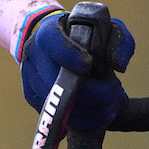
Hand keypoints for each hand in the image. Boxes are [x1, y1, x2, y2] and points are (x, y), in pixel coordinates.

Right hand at [20, 11, 135, 130]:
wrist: (62, 41)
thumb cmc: (86, 36)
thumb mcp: (108, 29)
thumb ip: (119, 42)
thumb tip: (118, 65)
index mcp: (48, 32)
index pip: (52, 43)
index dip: (71, 56)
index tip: (90, 64)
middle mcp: (34, 55)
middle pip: (56, 81)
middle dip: (92, 92)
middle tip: (115, 91)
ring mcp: (30, 78)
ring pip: (57, 103)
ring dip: (90, 109)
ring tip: (113, 104)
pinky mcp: (33, 97)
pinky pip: (55, 115)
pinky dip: (82, 119)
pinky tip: (101, 114)